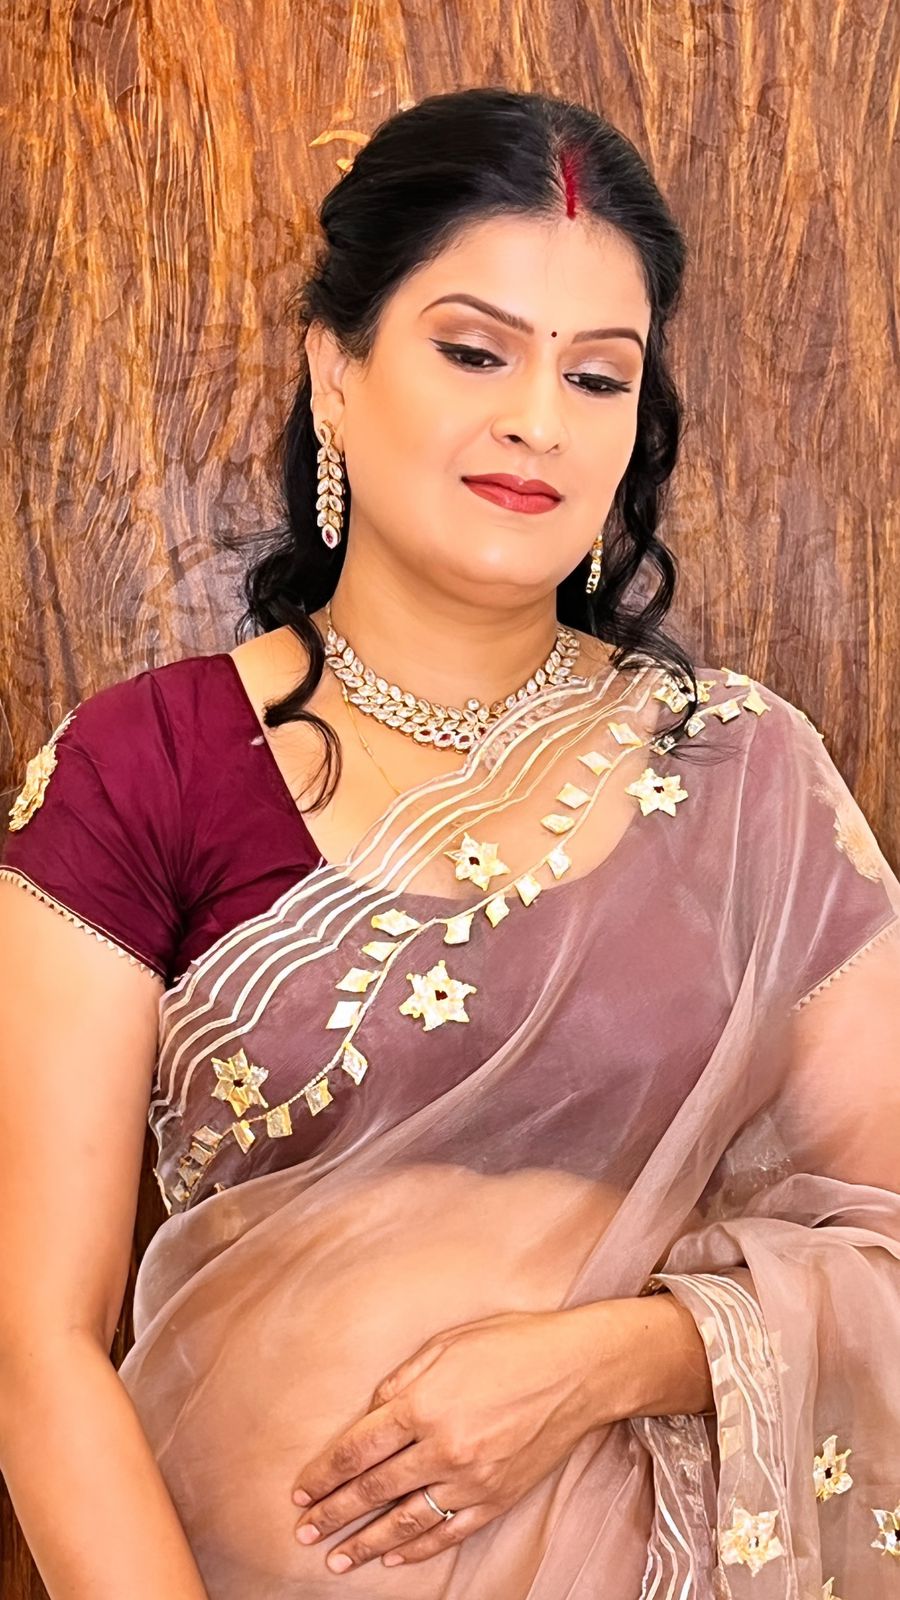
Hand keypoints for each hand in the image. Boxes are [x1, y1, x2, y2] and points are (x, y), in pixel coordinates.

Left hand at [289, 1307, 607, 1571]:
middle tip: (304, 1530)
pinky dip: (418, 1548)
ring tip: (337, 1557)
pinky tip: (394, 1558)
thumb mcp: (446, 1343)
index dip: (324, 1473)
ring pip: (405, 1521)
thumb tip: (371, 1412)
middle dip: (333, 1511)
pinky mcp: (497, 1498)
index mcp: (423, 1405)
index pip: (357, 1449)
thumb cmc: (511, 1344)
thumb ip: (402, 1381)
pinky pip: (449, 1532)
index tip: (300, 1490)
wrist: (578, 1370)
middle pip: (373, 1489)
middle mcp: (442, 1448)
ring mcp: (471, 1479)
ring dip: (366, 1543)